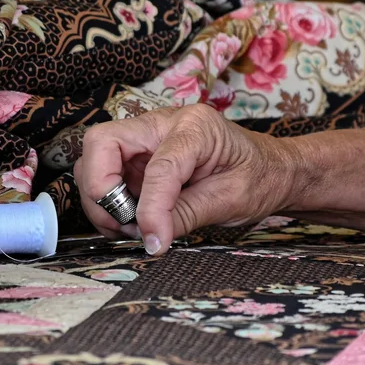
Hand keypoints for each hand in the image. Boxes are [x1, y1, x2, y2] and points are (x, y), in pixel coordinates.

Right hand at [74, 104, 299, 254]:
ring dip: (101, 199)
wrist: (270, 169)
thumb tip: (151, 238)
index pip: (158, 167)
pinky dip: (108, 202)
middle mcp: (162, 124)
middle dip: (100, 188)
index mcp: (195, 127)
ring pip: (94, 159)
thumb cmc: (258, 177)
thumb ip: (187, 215)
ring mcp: (146, 139)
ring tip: (131, 227)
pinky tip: (132, 221)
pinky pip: (106, 174)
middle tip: (124, 225)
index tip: (154, 241)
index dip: (150, 209)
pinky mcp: (138, 158)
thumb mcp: (231, 200)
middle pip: (102, 143)